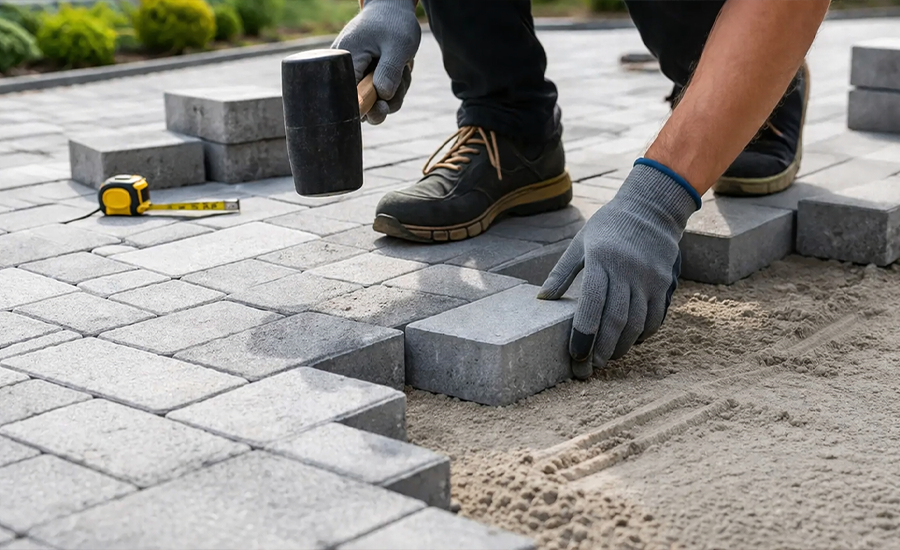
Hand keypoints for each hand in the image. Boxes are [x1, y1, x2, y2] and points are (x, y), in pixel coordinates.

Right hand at [332, 0, 420, 124]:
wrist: (392, 9)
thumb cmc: (394, 24)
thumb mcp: (397, 47)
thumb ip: (389, 72)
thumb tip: (381, 98)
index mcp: (347, 61)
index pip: (349, 97)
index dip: (366, 107)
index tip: (382, 104)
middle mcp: (345, 71)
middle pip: (362, 106)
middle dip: (387, 100)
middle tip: (401, 79)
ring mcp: (357, 77)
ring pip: (376, 103)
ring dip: (395, 92)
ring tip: (403, 68)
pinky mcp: (366, 79)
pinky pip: (381, 95)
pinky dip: (395, 87)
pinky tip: (400, 70)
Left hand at [538, 160, 700, 378]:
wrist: (651, 208)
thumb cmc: (609, 226)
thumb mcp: (580, 243)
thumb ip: (562, 272)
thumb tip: (542, 299)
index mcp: (601, 259)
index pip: (592, 304)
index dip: (583, 333)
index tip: (575, 354)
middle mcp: (627, 270)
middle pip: (615, 319)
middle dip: (602, 348)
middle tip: (590, 367)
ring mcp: (649, 278)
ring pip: (636, 322)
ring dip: (621, 346)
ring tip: (607, 359)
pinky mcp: (664, 283)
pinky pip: (655, 317)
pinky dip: (642, 334)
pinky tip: (630, 342)